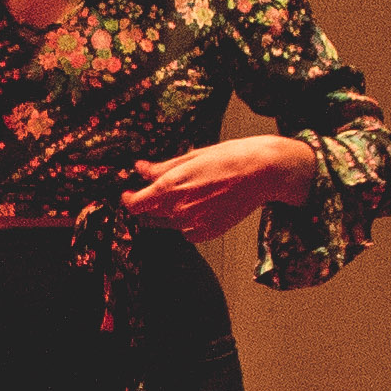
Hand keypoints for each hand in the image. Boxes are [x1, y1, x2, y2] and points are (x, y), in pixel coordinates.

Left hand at [119, 133, 309, 241]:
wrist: (262, 172)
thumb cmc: (229, 158)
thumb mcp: (191, 157)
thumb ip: (162, 167)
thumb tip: (140, 168)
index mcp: (170, 188)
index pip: (134, 204)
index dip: (128, 199)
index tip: (128, 193)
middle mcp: (179, 210)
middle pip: (149, 216)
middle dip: (147, 205)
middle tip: (153, 193)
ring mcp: (194, 223)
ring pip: (167, 225)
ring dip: (164, 215)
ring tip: (178, 197)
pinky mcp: (210, 232)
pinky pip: (187, 234)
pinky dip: (185, 225)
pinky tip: (194, 210)